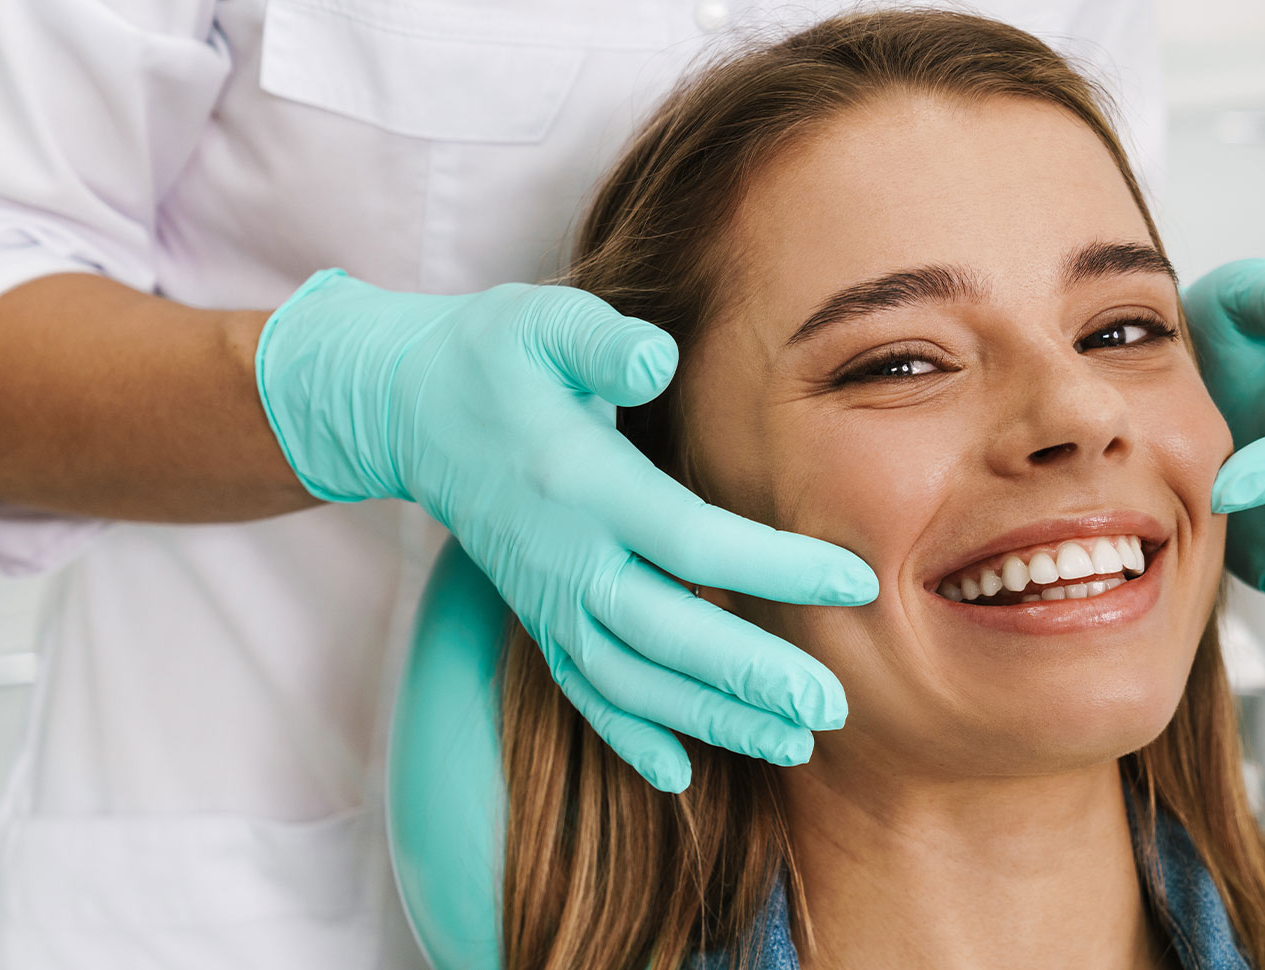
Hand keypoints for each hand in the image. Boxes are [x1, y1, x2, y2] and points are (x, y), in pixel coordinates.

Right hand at [256, 270, 877, 790]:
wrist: (408, 407)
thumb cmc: (499, 355)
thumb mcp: (545, 323)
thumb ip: (602, 344)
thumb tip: (659, 360)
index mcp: (584, 483)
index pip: (692, 536)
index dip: (775, 565)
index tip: (855, 582)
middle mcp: (565, 554)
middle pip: (666, 631)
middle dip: (750, 676)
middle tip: (832, 706)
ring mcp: (548, 596)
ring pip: (632, 678)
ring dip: (710, 719)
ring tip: (793, 745)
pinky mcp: (539, 616)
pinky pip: (583, 690)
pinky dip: (628, 735)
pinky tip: (681, 774)